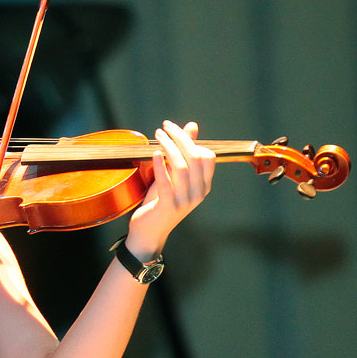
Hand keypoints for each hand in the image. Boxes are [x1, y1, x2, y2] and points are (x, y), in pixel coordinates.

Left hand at [126, 121, 214, 259]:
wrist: (149, 232)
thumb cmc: (160, 201)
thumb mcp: (173, 175)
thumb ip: (183, 152)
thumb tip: (192, 125)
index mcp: (203, 185)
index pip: (207, 157)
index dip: (191, 140)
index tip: (174, 129)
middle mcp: (198, 193)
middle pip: (195, 158)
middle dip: (180, 138)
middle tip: (164, 127)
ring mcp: (184, 201)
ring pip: (181, 167)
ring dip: (168, 147)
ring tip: (157, 136)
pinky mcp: (168, 207)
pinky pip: (166, 183)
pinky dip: (160, 165)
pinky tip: (154, 154)